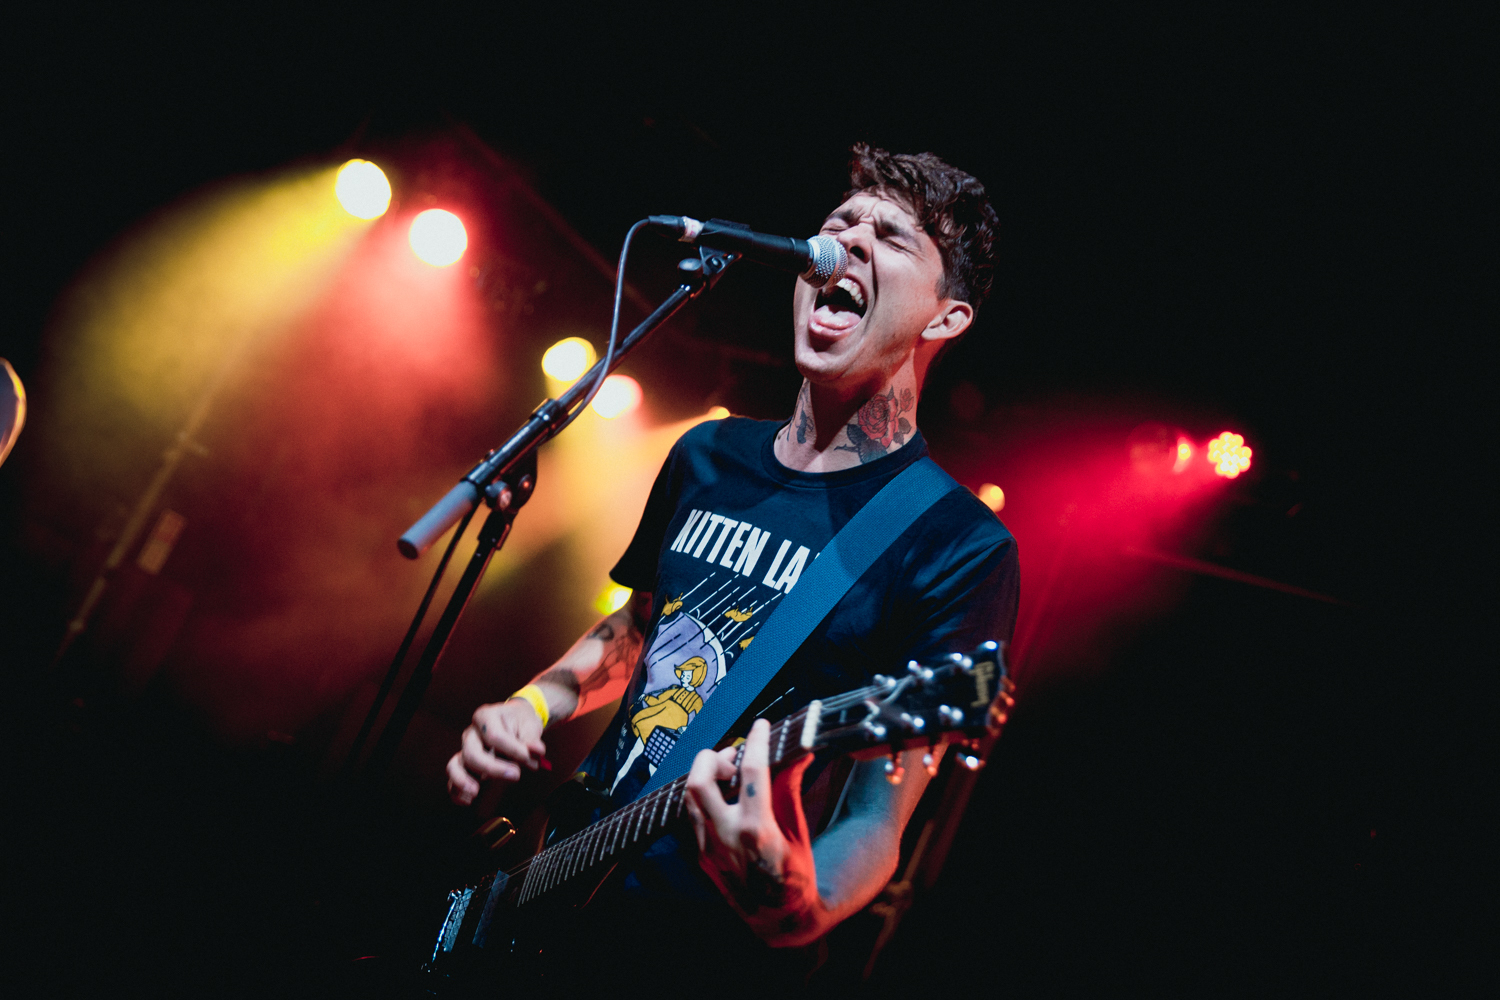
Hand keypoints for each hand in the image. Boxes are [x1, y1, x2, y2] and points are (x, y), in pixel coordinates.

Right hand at [445, 698, 547, 805]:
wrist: (515, 722)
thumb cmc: (521, 723)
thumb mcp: (530, 725)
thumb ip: (531, 739)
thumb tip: (537, 751)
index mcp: (485, 716)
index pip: (494, 735)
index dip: (512, 750)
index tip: (528, 758)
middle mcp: (471, 733)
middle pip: (472, 752)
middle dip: (493, 768)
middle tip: (516, 775)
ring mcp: (465, 749)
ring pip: (456, 764)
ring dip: (463, 780)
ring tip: (475, 792)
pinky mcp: (465, 764)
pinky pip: (454, 778)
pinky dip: (456, 790)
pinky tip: (467, 800)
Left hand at [682, 718, 827, 946]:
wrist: (777, 918)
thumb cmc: (794, 873)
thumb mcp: (797, 829)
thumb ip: (790, 787)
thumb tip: (799, 751)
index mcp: (756, 830)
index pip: (752, 772)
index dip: (757, 741)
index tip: (761, 725)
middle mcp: (725, 837)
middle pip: (699, 780)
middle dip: (712, 758)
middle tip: (734, 757)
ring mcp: (707, 848)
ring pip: (689, 797)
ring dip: (705, 777)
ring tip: (729, 774)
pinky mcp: (699, 856)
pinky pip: (692, 815)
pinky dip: (705, 798)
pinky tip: (723, 798)